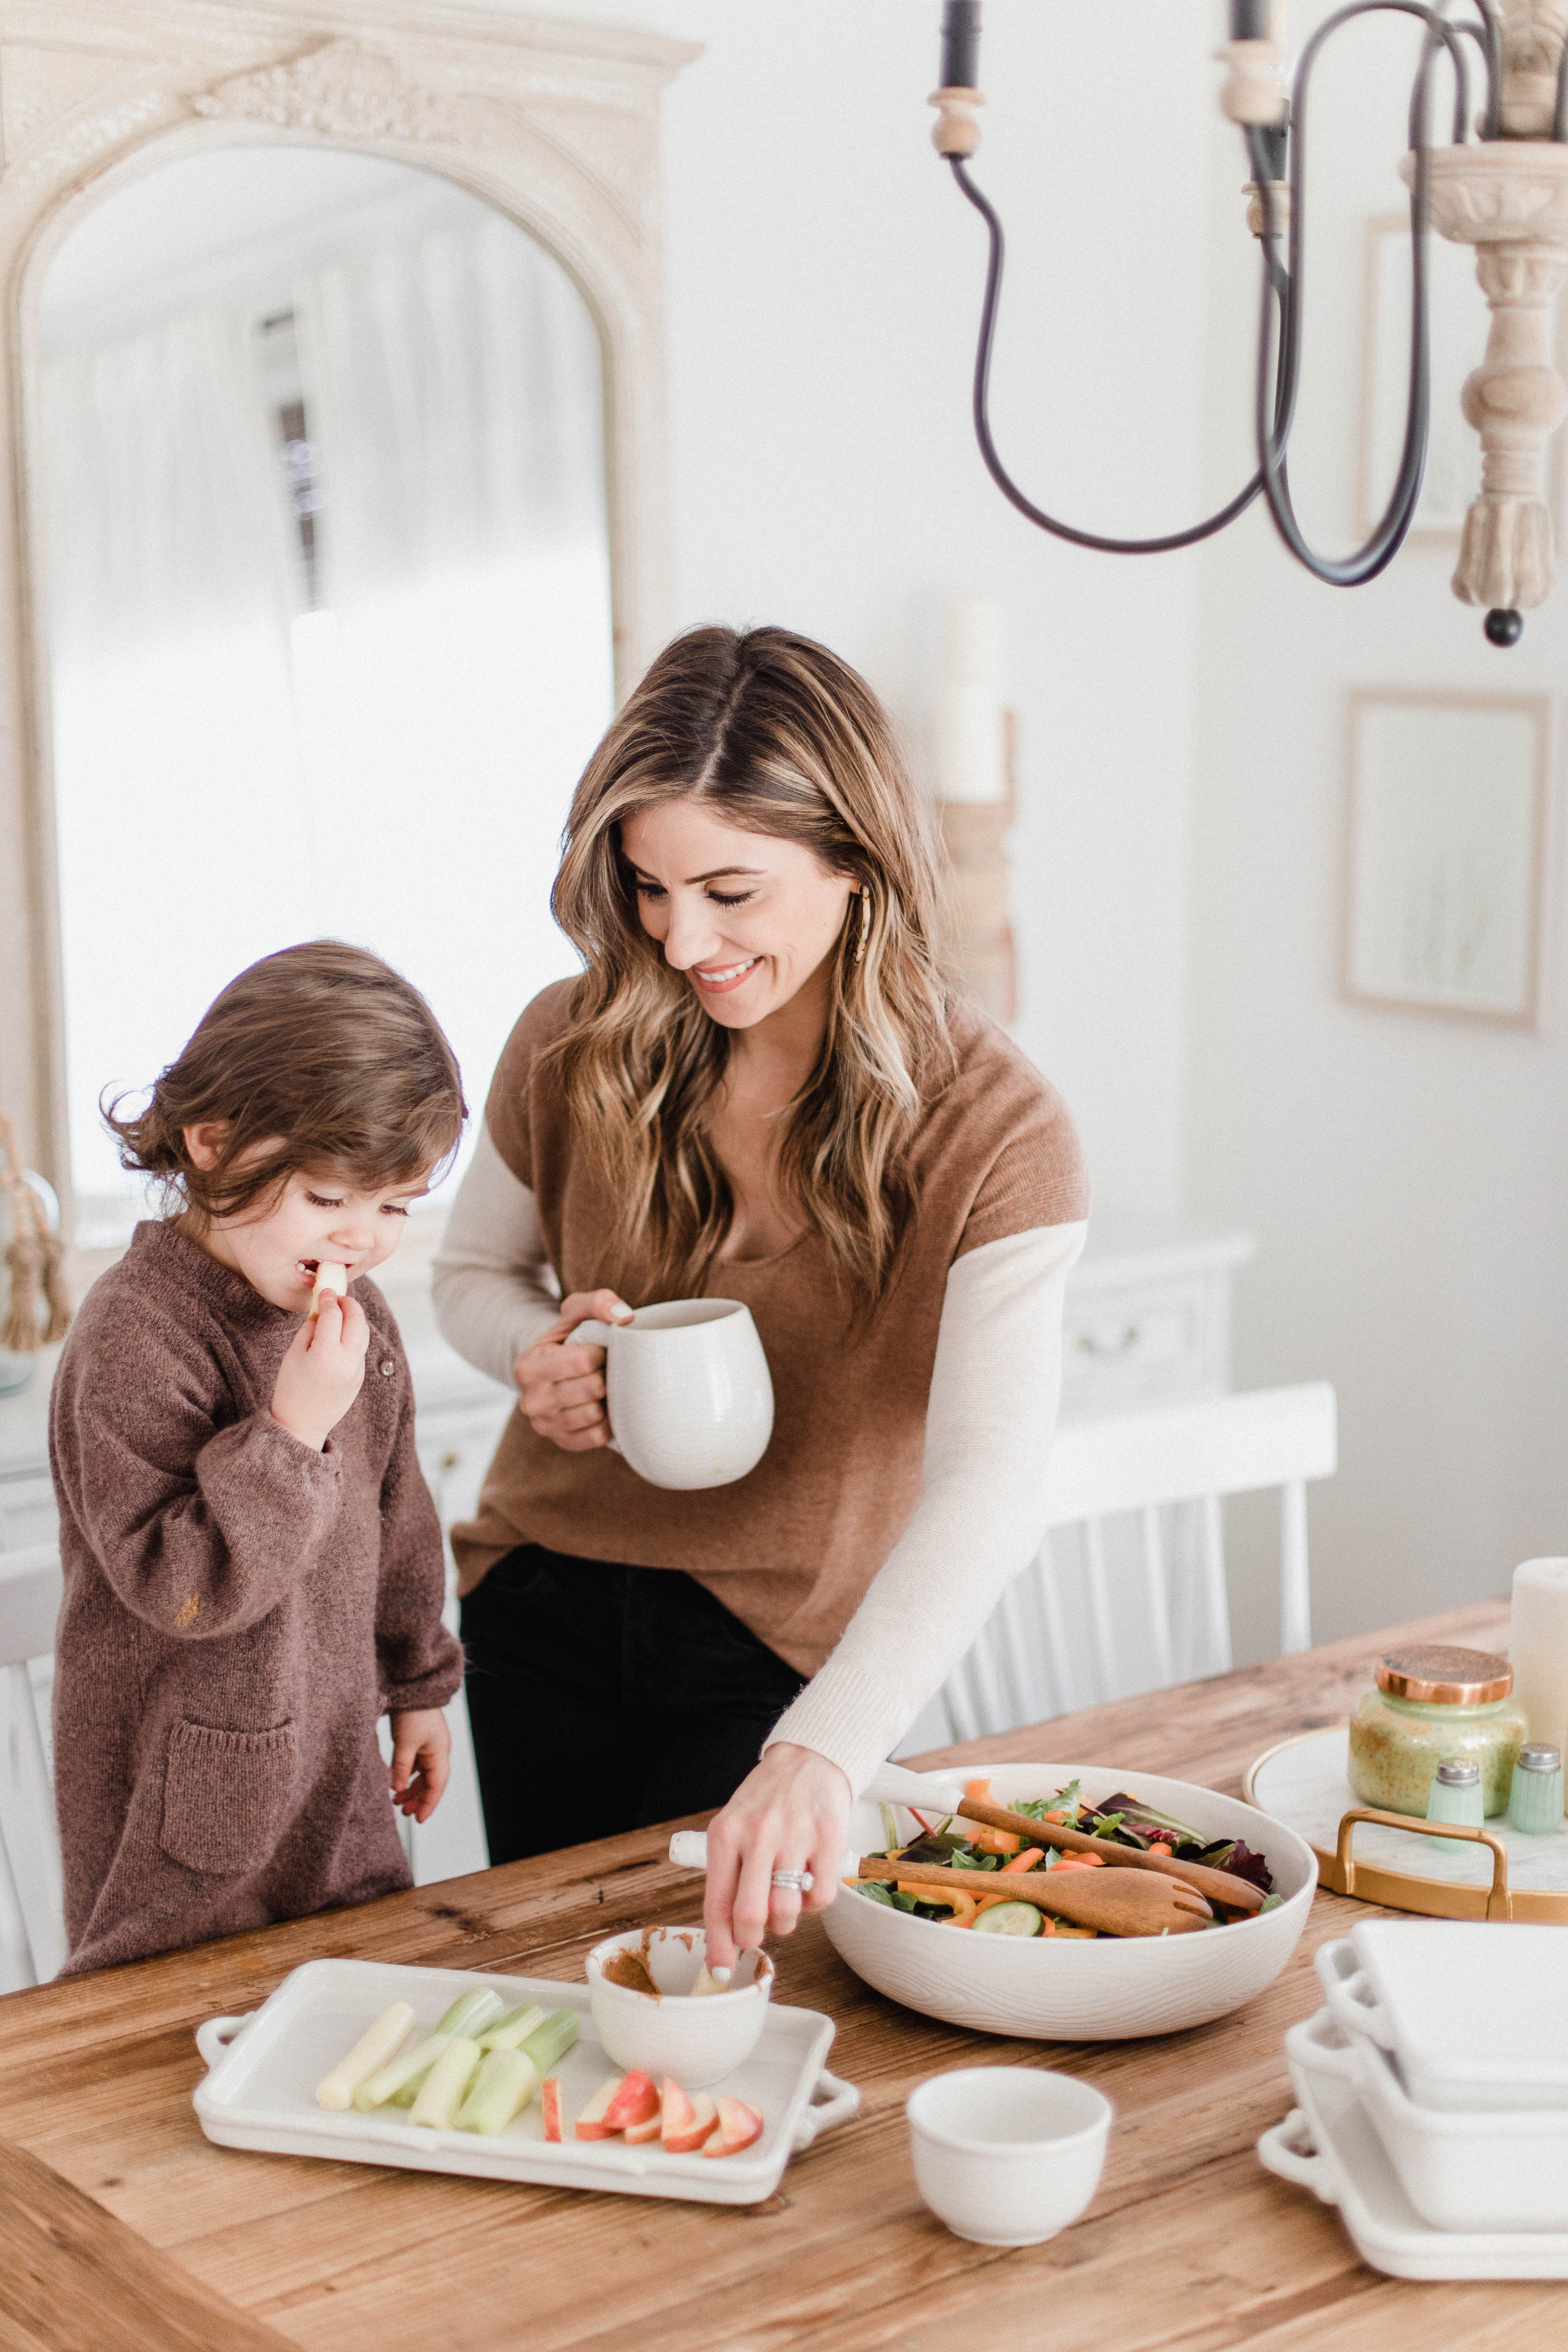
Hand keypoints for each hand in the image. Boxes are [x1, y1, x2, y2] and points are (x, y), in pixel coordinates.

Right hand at [271, 1290, 369, 1449]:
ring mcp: (356, 1369)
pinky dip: (355, 1336)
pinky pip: (361, 1349)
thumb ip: (309, 1328)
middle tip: (339, 1297)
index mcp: (326, 1353)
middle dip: (350, 1304)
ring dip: (356, 1318)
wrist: (302, 1424)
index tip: (325, 1291)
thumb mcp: (293, 1354)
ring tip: (344, 1311)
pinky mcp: (360, 1377)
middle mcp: (346, 1360)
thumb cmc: (291, 1388)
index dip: (329, 1299)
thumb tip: (322, 1310)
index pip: (334, 1314)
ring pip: (364, 1334)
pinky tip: (343, 1333)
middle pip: (357, 1320)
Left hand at [389, 1707, 450, 1821]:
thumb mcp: (404, 1743)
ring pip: (422, 1774)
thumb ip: (401, 1768)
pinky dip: (406, 1775)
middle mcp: (438, 1751)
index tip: (418, 1819)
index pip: (437, 1785)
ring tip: (396, 1799)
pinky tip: (396, 1781)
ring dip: (410, 1787)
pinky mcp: (420, 1741)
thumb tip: (397, 1789)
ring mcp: (429, 1746)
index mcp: (440, 1753)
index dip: (428, 1804)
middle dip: (417, 1798)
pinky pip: (416, 1765)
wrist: (412, 1689)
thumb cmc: (413, 1713)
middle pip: (430, 1782)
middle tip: (403, 1812)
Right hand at [513, 1289, 632, 1452]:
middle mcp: (530, 1400)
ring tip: (603, 1387)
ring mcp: (544, 1425)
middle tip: (604, 1370)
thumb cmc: (569, 1338)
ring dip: (607, 1399)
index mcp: (528, 1366)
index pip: (583, 1360)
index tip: (598, 1350)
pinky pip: (597, 1436)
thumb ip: (597, 1302)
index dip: (601, 1353)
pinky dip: (606, 1422)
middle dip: (605, 1375)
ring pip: (595, 1414)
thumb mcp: (575, 1312)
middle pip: (592, 1388)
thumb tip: (624, 1317)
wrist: (554, 1369)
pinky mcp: (561, 1442)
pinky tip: (602, 1407)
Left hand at [701, 1743, 850, 1970]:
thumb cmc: (766, 1802)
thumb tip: (727, 1935)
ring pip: (787, 1912)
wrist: (808, 1759)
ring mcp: (795, 1836)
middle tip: (756, 1933)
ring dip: (785, 1920)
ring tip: (784, 1897)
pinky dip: (814, 1903)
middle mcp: (757, 1834)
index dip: (718, 1945)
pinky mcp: (829, 1838)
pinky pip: (821, 1899)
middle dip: (752, 1937)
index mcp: (725, 1834)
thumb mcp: (732, 1828)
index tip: (722, 1971)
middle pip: (750, 1915)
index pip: (716, 1904)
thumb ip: (727, 1876)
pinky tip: (809, 1878)